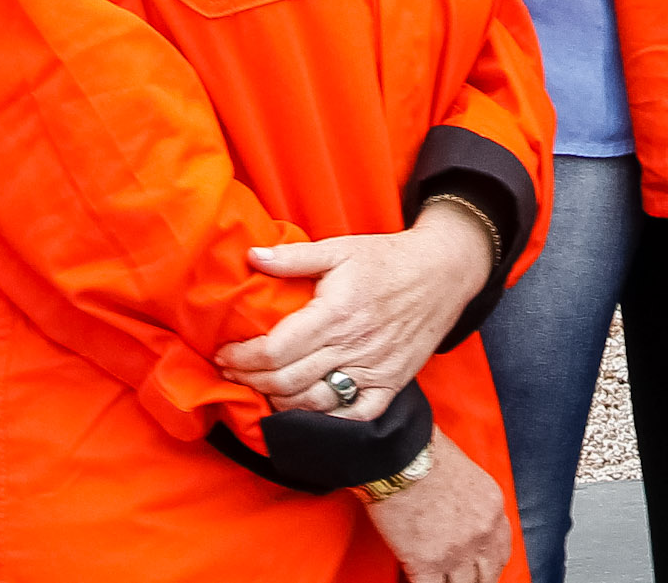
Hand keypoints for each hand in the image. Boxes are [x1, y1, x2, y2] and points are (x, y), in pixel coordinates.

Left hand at [219, 204, 497, 412]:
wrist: (443, 274)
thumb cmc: (387, 260)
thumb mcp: (341, 249)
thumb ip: (294, 257)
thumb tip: (250, 256)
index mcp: (336, 312)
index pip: (275, 350)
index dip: (242, 359)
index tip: (224, 355)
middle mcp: (353, 346)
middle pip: (286, 381)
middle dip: (249, 380)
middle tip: (232, 372)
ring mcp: (373, 370)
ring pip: (313, 403)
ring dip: (278, 401)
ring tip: (261, 386)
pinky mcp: (390, 385)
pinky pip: (351, 416)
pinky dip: (322, 418)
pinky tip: (302, 408)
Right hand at [361, 430, 511, 582]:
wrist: (399, 454)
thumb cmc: (426, 453)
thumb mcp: (467, 474)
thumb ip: (472, 503)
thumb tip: (462, 519)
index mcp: (492, 508)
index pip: (501, 552)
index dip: (491, 568)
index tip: (483, 572)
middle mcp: (480, 532)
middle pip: (486, 576)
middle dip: (475, 581)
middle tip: (463, 581)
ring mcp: (455, 551)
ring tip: (440, 580)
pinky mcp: (426, 562)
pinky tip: (416, 580)